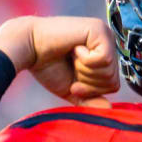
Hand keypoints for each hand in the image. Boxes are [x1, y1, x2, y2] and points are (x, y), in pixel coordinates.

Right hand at [0, 16, 118, 106]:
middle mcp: (108, 43)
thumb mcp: (72, 89)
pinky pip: (104, 59)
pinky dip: (85, 61)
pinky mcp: (99, 29)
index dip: (91, 90)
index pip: (113, 85)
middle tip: (71, 67)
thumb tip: (108, 111)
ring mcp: (105, 34)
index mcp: (104, 55)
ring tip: (72, 57)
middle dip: (88, 81)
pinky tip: (74, 48)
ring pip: (109, 71)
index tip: (73, 84)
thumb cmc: (48, 66)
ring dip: (85, 70)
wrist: (28, 49)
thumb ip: (90, 100)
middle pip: (112, 79)